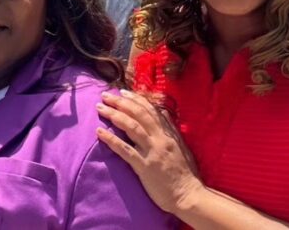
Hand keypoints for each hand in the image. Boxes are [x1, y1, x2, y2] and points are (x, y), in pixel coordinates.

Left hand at [95, 89, 203, 214]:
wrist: (189, 195)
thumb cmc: (185, 173)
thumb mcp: (182, 147)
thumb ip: (171, 129)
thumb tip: (162, 112)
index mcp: (169, 134)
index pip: (151, 110)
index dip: (135, 99)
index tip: (122, 92)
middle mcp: (160, 139)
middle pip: (138, 115)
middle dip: (120, 103)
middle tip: (104, 95)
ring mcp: (152, 152)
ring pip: (131, 128)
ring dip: (114, 115)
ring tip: (100, 108)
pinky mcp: (144, 167)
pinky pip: (125, 150)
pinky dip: (111, 139)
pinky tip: (99, 132)